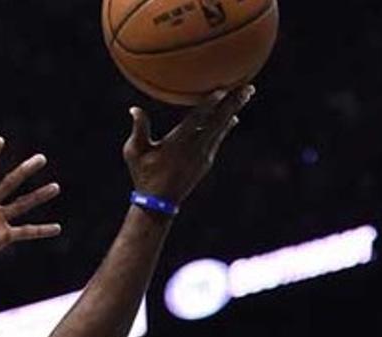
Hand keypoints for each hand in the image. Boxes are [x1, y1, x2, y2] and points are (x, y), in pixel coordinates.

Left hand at [0, 137, 61, 279]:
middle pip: (9, 183)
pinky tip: (57, 228)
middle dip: (25, 171)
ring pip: (22, 204)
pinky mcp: (2, 238)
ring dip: (39, 196)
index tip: (0, 140)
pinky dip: (41, 231)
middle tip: (41, 158)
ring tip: (55, 187)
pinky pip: (25, 232)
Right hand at [123, 85, 253, 204]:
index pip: (196, 120)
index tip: (222, 90)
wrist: (159, 203)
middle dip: (233, 104)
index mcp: (177, 144)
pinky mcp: (206, 162)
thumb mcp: (134, 152)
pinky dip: (226, 126)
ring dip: (233, 111)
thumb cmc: (143, 174)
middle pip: (217, 122)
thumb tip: (135, 109)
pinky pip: (218, 139)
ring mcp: (203, 156)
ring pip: (221, 129)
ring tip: (246, 95)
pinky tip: (232, 117)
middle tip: (247, 88)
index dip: (209, 105)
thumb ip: (139, 129)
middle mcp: (194, 149)